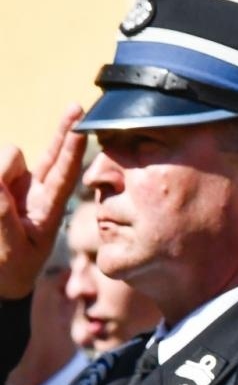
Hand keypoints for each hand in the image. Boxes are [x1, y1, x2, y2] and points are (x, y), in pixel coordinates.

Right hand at [0, 106, 85, 299]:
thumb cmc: (8, 268)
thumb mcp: (10, 250)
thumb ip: (2, 215)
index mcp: (48, 208)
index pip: (63, 173)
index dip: (72, 148)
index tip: (82, 121)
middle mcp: (36, 190)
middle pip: (50, 155)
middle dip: (55, 136)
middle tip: (67, 116)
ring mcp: (14, 184)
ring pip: (6, 157)